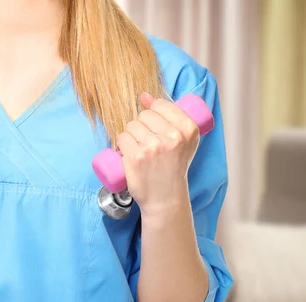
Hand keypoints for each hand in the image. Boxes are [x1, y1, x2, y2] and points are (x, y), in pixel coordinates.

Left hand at [116, 93, 199, 214]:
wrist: (165, 197)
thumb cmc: (173, 167)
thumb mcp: (184, 141)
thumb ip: (170, 116)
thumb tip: (143, 95)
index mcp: (188, 129)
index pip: (161, 105)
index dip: (153, 112)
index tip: (154, 126)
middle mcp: (172, 136)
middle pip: (144, 115)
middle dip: (142, 126)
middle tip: (148, 143)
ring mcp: (153, 146)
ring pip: (131, 125)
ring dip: (131, 135)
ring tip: (139, 149)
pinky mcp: (136, 157)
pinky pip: (121, 138)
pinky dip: (121, 144)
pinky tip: (129, 154)